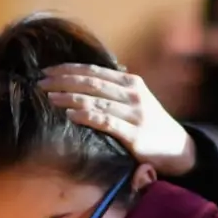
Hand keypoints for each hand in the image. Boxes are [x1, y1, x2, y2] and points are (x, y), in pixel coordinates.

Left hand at [39, 64, 196, 177]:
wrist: (178, 148)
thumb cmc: (150, 125)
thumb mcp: (134, 102)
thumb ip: (113, 93)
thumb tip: (84, 83)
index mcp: (130, 82)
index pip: (94, 71)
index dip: (68, 69)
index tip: (46, 71)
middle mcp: (132, 94)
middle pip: (91, 82)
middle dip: (63, 81)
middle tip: (40, 82)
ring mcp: (134, 113)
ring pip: (96, 101)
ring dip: (70, 98)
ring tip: (49, 98)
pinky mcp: (134, 135)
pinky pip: (106, 123)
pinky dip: (87, 117)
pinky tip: (70, 116)